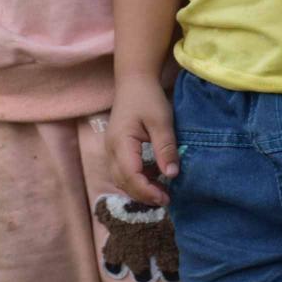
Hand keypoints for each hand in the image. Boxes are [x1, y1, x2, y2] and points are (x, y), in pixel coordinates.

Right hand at [106, 75, 178, 206]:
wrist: (134, 82)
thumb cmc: (148, 98)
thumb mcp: (161, 121)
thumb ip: (165, 148)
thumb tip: (171, 175)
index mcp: (120, 144)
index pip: (130, 176)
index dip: (147, 191)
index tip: (166, 198)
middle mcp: (111, 150)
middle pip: (123, 182)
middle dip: (143, 195)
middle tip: (166, 200)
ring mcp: (111, 150)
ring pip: (121, 179)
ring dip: (139, 189)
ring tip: (161, 192)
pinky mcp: (116, 149)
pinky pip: (123, 171)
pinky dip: (136, 179)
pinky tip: (153, 177)